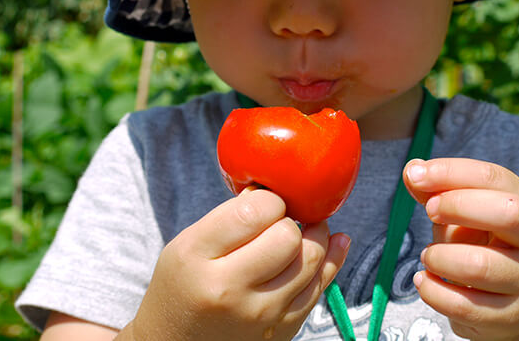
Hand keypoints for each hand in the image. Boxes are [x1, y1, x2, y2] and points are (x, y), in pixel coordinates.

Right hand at [123, 188, 349, 340]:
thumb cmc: (183, 284)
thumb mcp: (187, 243)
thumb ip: (229, 217)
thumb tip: (275, 191)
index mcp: (198, 257)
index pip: (255, 212)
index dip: (269, 199)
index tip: (265, 202)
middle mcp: (229, 289)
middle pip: (289, 237)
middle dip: (291, 220)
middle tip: (282, 219)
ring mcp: (259, 315)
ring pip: (312, 260)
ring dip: (316, 236)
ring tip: (308, 227)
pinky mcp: (281, 331)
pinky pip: (320, 288)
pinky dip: (331, 260)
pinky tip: (335, 242)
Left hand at [403, 158, 518, 340]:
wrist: (503, 304)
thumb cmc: (477, 244)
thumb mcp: (460, 212)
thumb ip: (436, 190)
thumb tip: (411, 170)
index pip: (493, 177)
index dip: (451, 173)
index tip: (416, 176)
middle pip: (508, 214)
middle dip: (458, 206)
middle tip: (429, 212)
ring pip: (481, 266)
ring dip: (440, 257)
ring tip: (428, 256)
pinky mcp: (512, 316)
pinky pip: (466, 306)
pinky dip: (433, 292)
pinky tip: (424, 281)